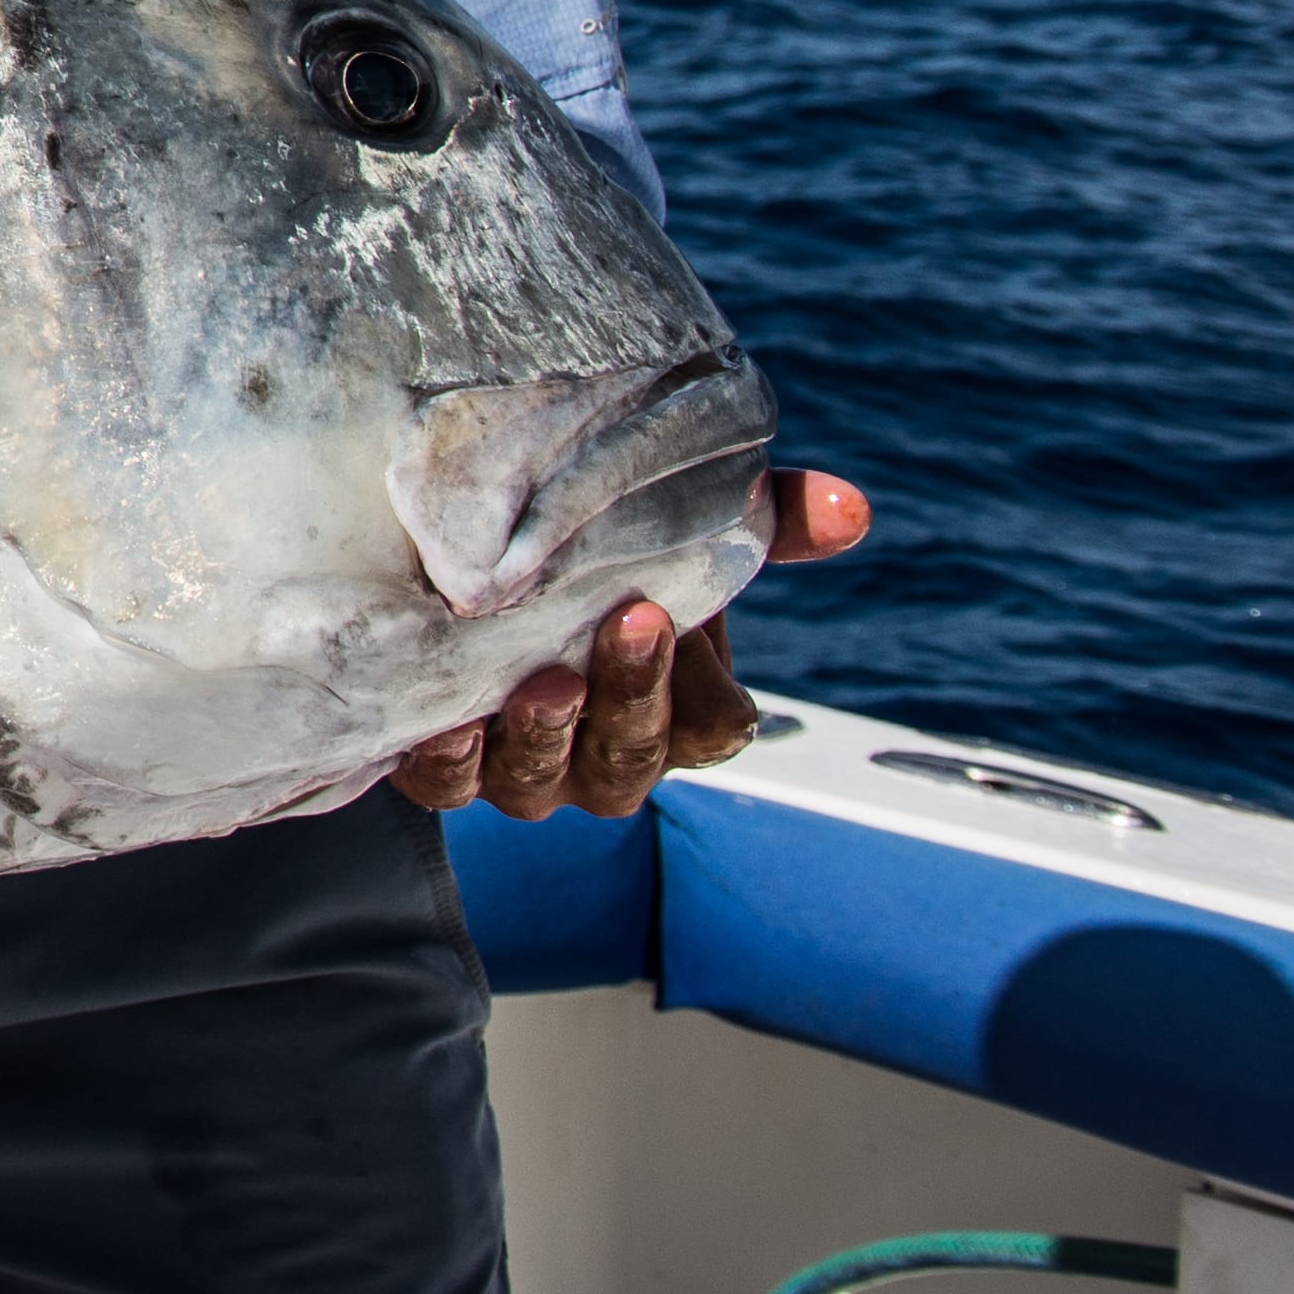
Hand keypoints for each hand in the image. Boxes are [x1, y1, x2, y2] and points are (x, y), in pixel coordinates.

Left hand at [398, 466, 868, 821]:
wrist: (470, 574)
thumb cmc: (604, 564)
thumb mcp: (679, 537)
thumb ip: (766, 523)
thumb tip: (851, 505)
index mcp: (677, 717)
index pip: (708, 729)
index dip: (690, 684)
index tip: (664, 611)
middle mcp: (605, 759)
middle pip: (632, 758)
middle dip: (632, 696)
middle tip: (625, 623)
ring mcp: (525, 773)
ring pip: (541, 782)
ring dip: (545, 737)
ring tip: (544, 683)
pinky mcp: (444, 772)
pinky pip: (446, 788)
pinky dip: (447, 761)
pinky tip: (443, 723)